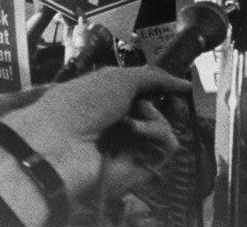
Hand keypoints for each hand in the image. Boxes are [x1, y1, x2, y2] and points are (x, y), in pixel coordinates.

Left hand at [2, 65, 189, 201]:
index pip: (150, 95)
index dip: (163, 90)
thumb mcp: (120, 79)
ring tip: (130, 122)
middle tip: (143, 104)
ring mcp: (133, 148)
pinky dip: (155, 132)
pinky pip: (167, 144)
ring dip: (152, 117)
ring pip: (166, 126)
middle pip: (161, 111)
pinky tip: (135, 131)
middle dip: (158, 103)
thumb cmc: (84, 103)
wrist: (60, 143)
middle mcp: (123, 126)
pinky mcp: (142, 168)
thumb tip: (185, 84)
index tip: (177, 85)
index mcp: (113, 102)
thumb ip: (155, 78)